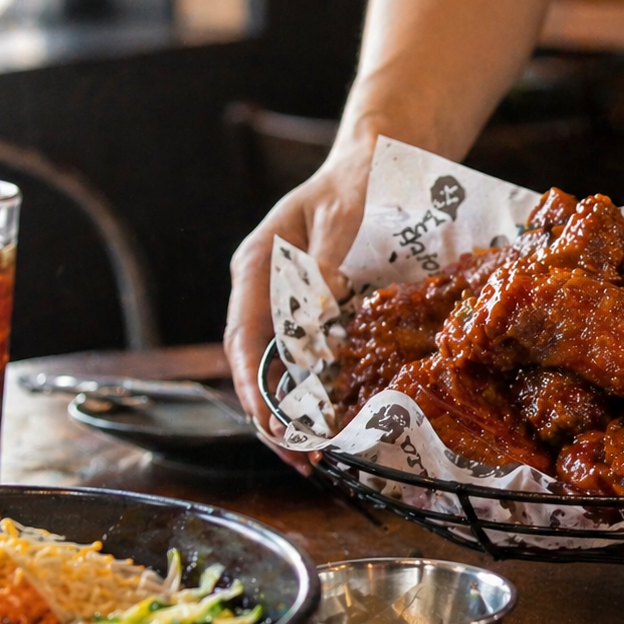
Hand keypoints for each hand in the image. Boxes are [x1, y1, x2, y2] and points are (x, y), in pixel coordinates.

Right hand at [224, 141, 373, 461]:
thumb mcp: (344, 214)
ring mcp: (284, 301)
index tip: (274, 427)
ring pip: (276, 368)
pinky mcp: (312, 310)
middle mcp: (263, 288)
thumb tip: (312, 315)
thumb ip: (324, 260)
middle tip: (301, 462)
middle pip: (252, 364)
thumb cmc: (360, 181)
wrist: (378, 161)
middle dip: (271, 417)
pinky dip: (314, 393)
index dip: (255, 388)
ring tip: (314, 457)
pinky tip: (334, 422)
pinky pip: (305, 358)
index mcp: (259, 264)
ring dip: (291, 413)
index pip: (245, 339)